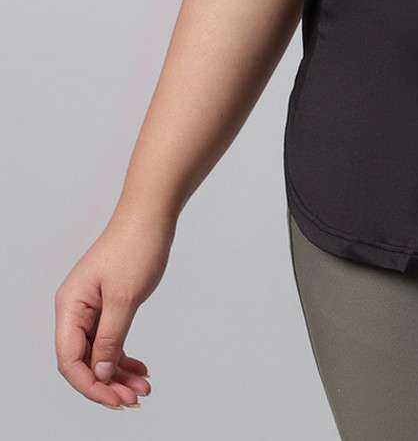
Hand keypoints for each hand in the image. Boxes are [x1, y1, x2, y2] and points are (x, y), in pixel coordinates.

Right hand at [54, 204, 175, 408]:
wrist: (152, 214)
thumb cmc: (136, 246)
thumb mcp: (124, 298)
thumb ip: (110, 338)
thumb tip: (98, 374)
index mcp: (70, 307)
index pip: (70, 359)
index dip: (90, 385)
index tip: (116, 399)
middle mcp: (76, 310)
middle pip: (83, 361)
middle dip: (107, 383)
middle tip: (134, 399)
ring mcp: (92, 308)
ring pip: (99, 353)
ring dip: (118, 374)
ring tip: (143, 389)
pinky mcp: (108, 304)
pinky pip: (111, 340)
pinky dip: (123, 356)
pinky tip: (141, 370)